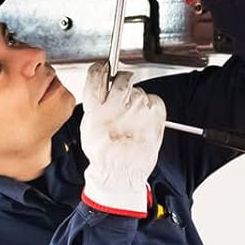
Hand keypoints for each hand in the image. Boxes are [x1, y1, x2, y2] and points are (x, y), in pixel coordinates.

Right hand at [79, 62, 165, 216]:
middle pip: (122, 79)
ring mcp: (137, 109)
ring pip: (139, 91)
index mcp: (96, 108)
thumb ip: (95, 105)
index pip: (97, 75)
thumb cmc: (105, 155)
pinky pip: (155, 101)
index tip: (105, 68)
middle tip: (125, 96)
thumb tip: (104, 87)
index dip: (103, 69)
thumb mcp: (89, 127)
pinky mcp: (154, 115)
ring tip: (135, 120)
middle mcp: (116, 105)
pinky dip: (152, 108)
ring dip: (138, 100)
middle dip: (124, 83)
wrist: (120, 175)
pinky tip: (145, 123)